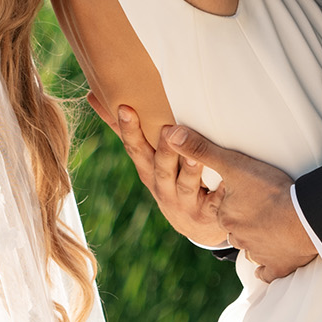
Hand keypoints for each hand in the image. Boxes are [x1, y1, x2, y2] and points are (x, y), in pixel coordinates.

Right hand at [115, 106, 234, 247]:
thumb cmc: (169, 180)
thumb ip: (125, 130)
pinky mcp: (207, 214)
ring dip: (189, 170)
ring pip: (185, 186)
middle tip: (168, 129)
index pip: (135, 148)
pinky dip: (222, 195)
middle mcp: (162, 188)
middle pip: (159, 168)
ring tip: (195, 156)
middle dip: (163, 150)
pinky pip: (215, 205)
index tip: (125, 107)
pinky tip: (229, 183)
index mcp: (147, 171)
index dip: (128, 129)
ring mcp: (184, 203)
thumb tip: (93, 95)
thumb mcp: (146, 158)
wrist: (196, 226)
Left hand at [154, 127, 320, 279]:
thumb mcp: (234, 164)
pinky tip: (273, 261)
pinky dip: (270, 267)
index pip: (223, 207)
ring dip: (257, 240)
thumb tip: (171, 134)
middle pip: (236, 228)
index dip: (232, 199)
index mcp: (224, 216)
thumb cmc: (271, 190)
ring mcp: (258, 254)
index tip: (244, 193)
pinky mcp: (278, 266)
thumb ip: (202, 149)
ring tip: (270, 228)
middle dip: (244, 221)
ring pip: (252, 249)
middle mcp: (237, 238)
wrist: (304, 218)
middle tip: (259, 208)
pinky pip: (269, 271)